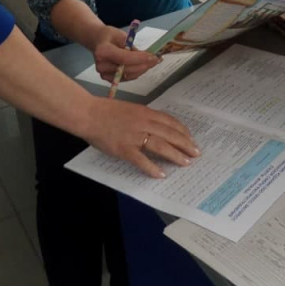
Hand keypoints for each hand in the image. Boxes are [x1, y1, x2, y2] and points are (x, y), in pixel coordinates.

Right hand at [81, 97, 200, 177]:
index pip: (170, 122)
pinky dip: (152, 168)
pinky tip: (161, 175)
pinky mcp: (124, 149)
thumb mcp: (130, 110)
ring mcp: (134, 136)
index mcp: (145, 112)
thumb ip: (143, 118)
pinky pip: (141, 160)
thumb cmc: (106, 111)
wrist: (88, 114)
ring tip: (185, 163)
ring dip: (175, 155)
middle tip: (196, 154)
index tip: (190, 139)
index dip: (182, 131)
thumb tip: (156, 128)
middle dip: (185, 144)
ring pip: (161, 146)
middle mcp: (144, 123)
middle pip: (170, 134)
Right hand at [88, 24, 160, 82]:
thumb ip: (132, 47)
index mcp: (103, 51)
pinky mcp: (108, 79)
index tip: (153, 57)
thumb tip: (147, 56)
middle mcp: (101, 65)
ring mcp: (104, 74)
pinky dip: (137, 73)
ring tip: (153, 62)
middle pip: (127, 69)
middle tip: (157, 59)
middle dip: (144, 65)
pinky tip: (144, 67)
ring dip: (142, 70)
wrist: (97, 41)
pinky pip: (126, 78)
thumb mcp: (122, 35)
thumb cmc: (110, 36)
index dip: (140, 59)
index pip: (124, 58)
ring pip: (128, 75)